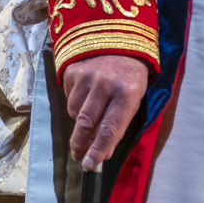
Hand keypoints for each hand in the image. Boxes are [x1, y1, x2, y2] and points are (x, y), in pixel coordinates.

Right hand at [62, 52, 147, 167]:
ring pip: (75, 112)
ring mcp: (87, 76)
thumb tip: (102, 154)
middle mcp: (105, 84)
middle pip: (87, 123)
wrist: (117, 37)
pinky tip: (86, 95)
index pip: (110, 128)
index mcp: (127, 92)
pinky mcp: (72, 71)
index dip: (99, 149)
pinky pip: (68, 98)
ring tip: (91, 113)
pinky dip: (75, 103)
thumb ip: (119, 125)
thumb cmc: (130, 75)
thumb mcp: (134, 98)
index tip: (90, 165)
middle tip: (78, 156)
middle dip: (80, 144)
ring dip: (80, 121)